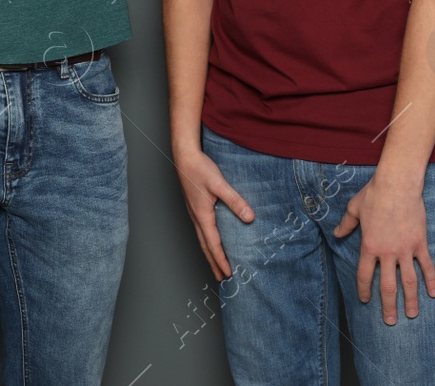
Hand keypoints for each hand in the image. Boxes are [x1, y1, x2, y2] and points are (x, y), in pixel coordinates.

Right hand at [173, 146, 253, 278]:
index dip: (221, 260)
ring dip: (209, 254)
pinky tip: (211, 240)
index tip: (228, 274)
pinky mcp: (195, 207)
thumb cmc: (200, 169)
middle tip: (222, 278)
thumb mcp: (219, 184)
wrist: (184, 156)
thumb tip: (250, 217)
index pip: (213, 244)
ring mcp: (194, 212)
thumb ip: (235, 201)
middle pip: (205, 246)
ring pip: (202, 239)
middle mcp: (196, 217)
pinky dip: (207, 241)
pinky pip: (201, 230)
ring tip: (216, 265)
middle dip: (213, 263)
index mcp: (202, 215)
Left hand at [333, 173, 434, 323]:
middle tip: (390, 322)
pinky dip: (431, 281)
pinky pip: (427, 266)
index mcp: (369, 246)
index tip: (365, 300)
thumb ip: (346, 224)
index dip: (364, 290)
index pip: (365, 275)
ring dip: (411, 300)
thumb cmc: (374, 195)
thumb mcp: (354, 209)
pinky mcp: (420, 244)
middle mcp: (387, 252)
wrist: (397, 185)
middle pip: (388, 286)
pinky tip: (433, 294)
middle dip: (388, 305)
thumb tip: (337, 233)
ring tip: (412, 315)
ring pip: (409, 281)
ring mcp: (405, 250)